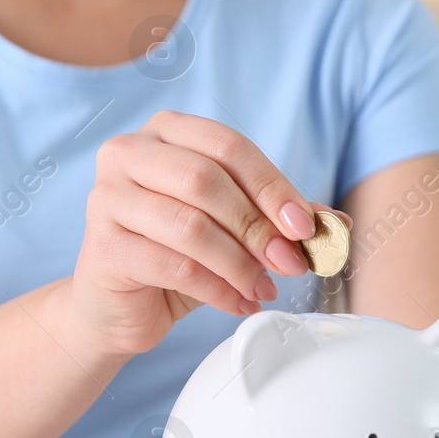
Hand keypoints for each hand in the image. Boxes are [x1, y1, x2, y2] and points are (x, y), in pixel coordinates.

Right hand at [72, 110, 324, 356]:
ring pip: (192, 226)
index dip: (272, 186)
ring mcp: (107, 197)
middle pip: (206, 181)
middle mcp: (128, 152)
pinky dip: (218, 289)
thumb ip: (278, 218)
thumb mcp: (233, 230)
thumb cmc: (176, 255)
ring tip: (264, 287)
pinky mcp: (103, 246)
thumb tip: (336, 223)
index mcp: (165, 131)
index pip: (228, 146)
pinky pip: (175, 266)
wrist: (118, 306)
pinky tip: (239, 303)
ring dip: (241, 263)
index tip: (305, 226)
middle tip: (290, 263)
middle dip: (258, 227)